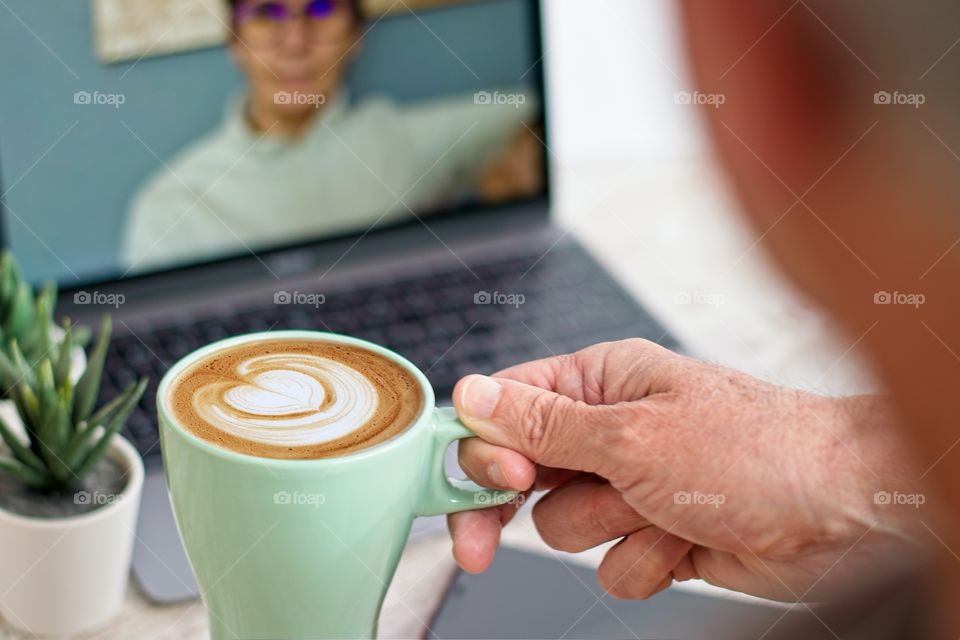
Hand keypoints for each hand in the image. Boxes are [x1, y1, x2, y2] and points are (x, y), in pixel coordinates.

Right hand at [448, 339, 925, 600]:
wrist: (843, 512)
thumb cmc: (757, 449)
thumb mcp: (632, 434)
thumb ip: (543, 424)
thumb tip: (472, 395)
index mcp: (600, 382)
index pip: (508, 408)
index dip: (481, 450)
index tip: (479, 488)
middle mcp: (611, 430)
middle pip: (524, 475)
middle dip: (523, 507)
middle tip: (493, 539)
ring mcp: (633, 485)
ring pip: (563, 527)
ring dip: (607, 528)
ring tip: (658, 508)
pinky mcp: (656, 532)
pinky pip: (610, 563)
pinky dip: (644, 560)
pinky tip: (684, 539)